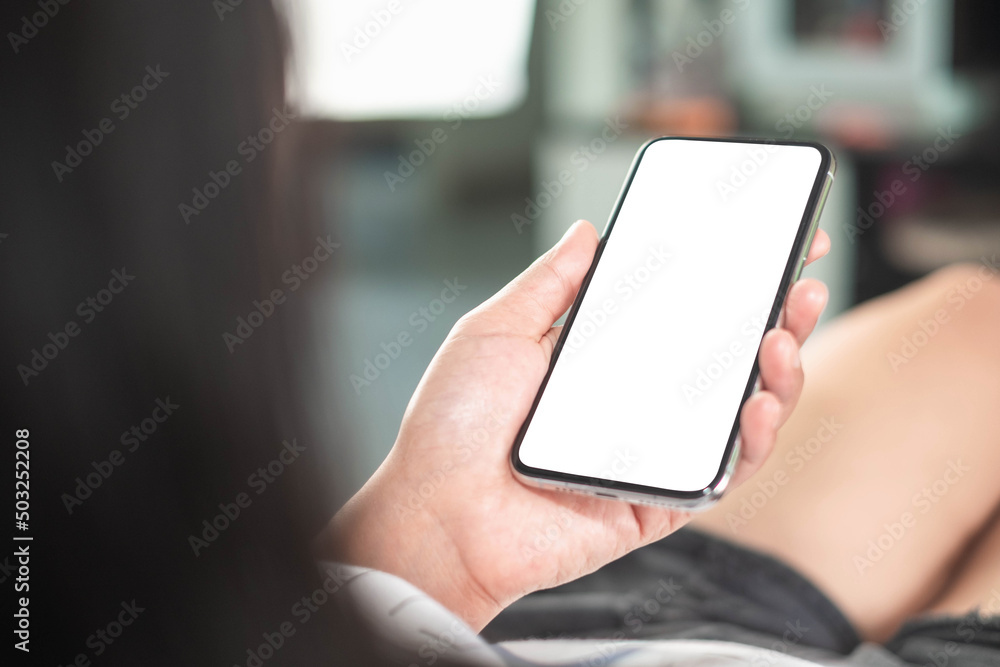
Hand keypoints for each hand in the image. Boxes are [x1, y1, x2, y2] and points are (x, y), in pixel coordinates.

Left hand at [322, 220, 829, 630]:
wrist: (437, 515)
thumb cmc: (453, 426)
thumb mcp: (497, 330)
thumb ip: (551, 283)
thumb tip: (588, 231)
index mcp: (600, 358)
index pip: (680, 311)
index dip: (726, 279)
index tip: (767, 239)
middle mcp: (634, 401)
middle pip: (722, 357)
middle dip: (772, 315)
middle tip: (800, 277)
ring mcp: (653, 451)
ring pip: (738, 412)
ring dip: (777, 371)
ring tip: (783, 330)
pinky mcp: (661, 500)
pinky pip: (724, 470)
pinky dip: (754, 437)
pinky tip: (760, 400)